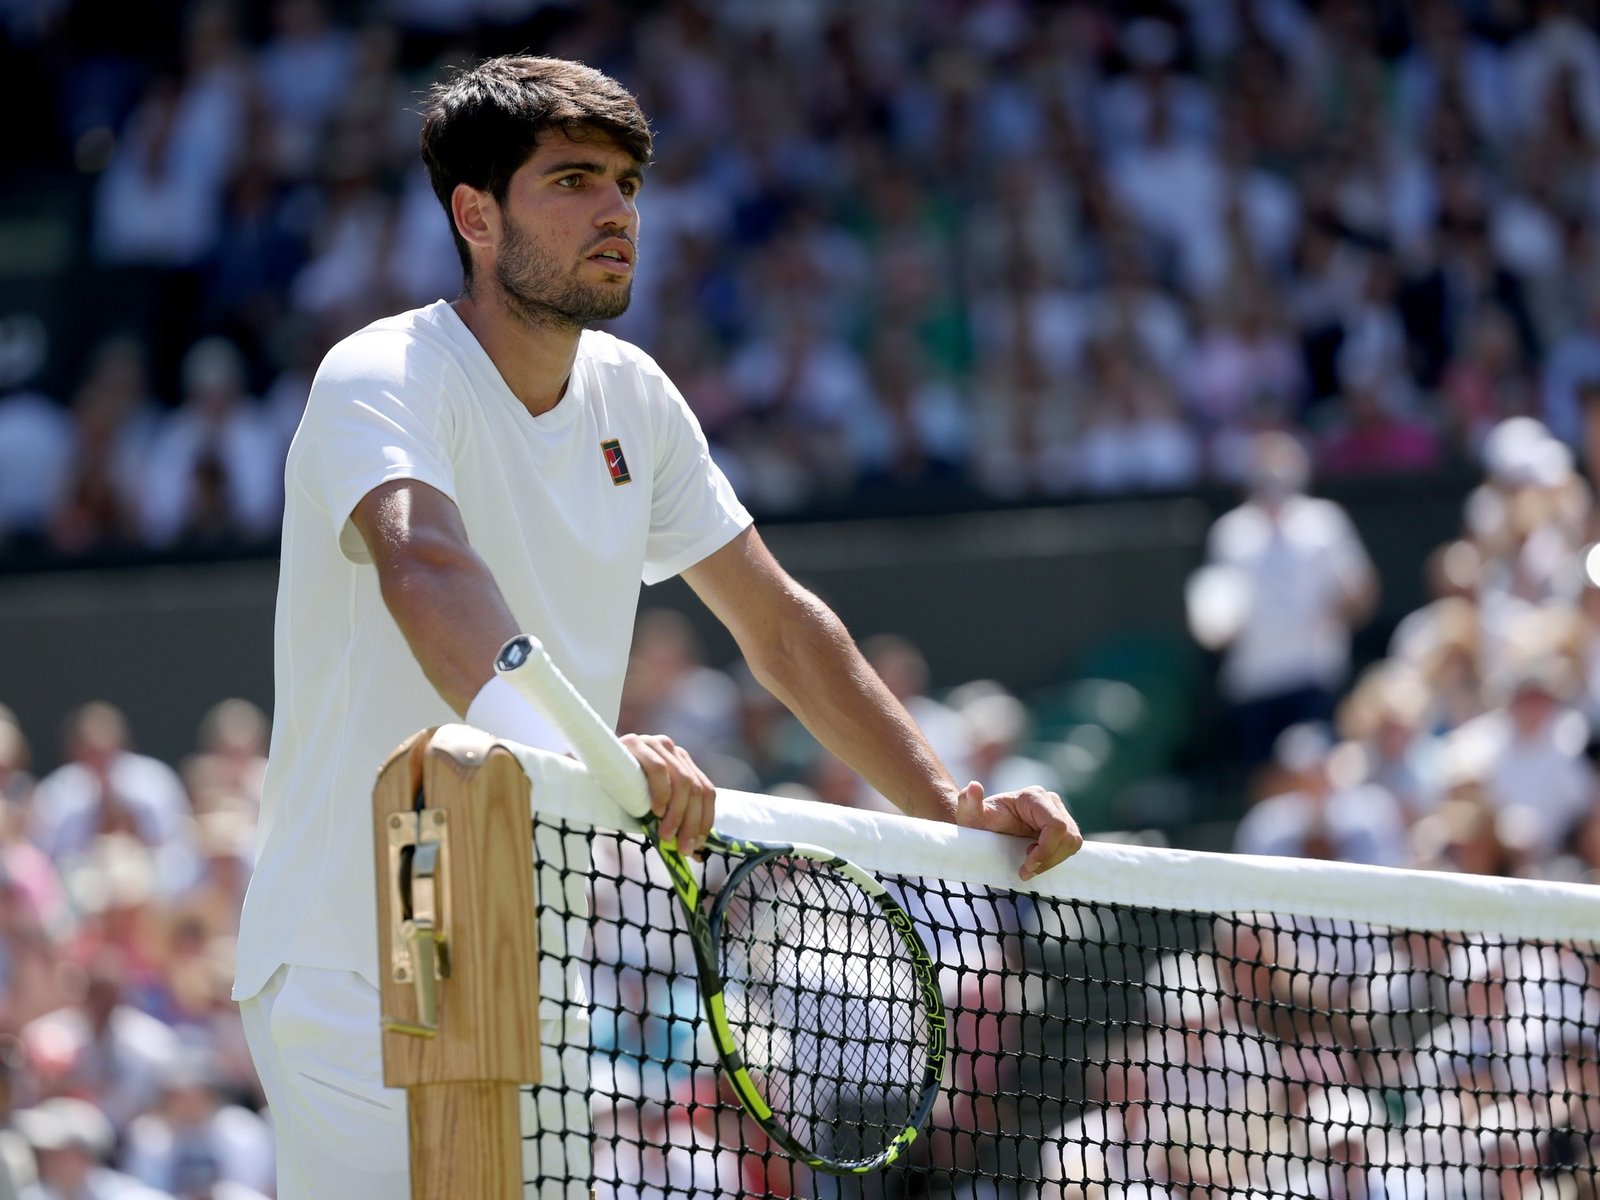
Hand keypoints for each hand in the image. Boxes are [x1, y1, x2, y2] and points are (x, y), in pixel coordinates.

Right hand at [621, 733, 715, 855]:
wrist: (589, 767)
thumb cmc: (620, 790)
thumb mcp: (651, 804)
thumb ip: (672, 819)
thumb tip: (695, 852)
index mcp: (682, 763)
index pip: (706, 790)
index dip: (705, 819)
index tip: (698, 844)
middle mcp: (673, 751)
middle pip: (697, 788)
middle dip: (692, 822)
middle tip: (682, 848)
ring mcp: (656, 744)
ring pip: (683, 781)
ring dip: (677, 813)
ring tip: (666, 834)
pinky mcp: (637, 743)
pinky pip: (659, 769)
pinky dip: (662, 793)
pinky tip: (656, 811)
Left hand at [955, 780, 1082, 880]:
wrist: (983, 826)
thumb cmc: (977, 821)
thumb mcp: (969, 814)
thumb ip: (969, 801)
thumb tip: (974, 786)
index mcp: (1032, 797)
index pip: (1056, 825)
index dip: (1046, 850)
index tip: (1026, 866)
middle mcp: (1050, 801)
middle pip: (1067, 836)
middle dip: (1048, 858)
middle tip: (1025, 870)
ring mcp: (1059, 813)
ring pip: (1072, 842)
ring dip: (1053, 860)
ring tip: (1028, 864)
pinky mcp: (1063, 827)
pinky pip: (1070, 846)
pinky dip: (1055, 858)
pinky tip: (1036, 860)